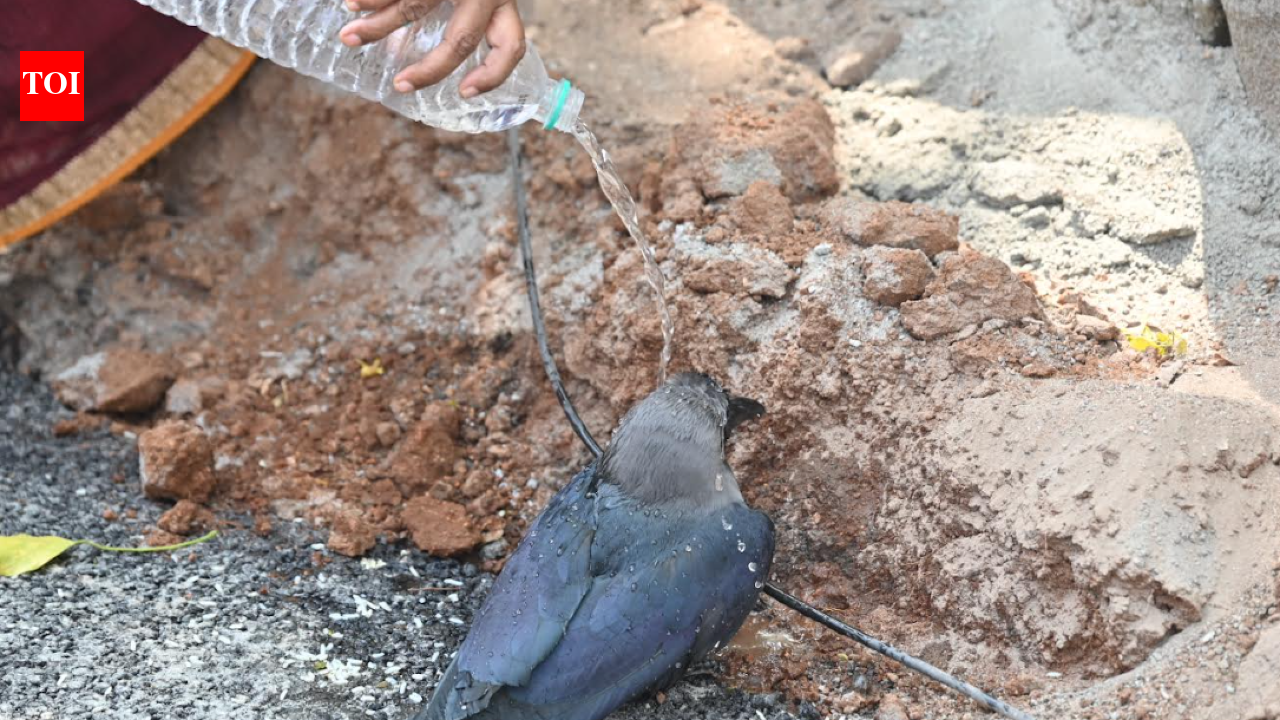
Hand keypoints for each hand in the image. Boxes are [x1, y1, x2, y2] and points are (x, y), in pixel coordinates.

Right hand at [340, 0, 525, 97]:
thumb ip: (457, 13)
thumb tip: (400, 51)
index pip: (512, 45)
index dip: (493, 74)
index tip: (465, 92)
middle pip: (461, 40)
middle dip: (429, 70)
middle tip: (400, 85)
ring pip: (417, 6)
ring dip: (380, 26)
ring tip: (350, 38)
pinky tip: (352, 3)